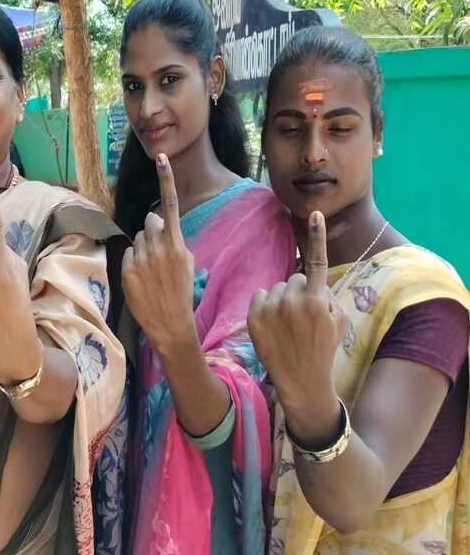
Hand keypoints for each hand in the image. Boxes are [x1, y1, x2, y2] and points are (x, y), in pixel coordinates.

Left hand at [121, 154, 198, 359]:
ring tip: (152, 271)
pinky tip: (142, 278)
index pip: (171, 204)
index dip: (166, 179)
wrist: (171, 323)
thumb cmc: (181, 291)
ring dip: (143, 248)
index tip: (161, 158)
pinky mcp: (127, 270)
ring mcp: (141, 259)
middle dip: (153, 230)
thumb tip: (156, 220)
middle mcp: (158, 247)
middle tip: (159, 253)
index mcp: (177, 244)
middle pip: (150, 221)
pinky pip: (128, 253)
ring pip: (138, 238)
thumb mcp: (187, 262)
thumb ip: (172, 238)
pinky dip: (133, 261)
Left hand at [248, 211, 346, 413]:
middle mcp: (294, 301)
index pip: (318, 262)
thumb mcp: (339, 322)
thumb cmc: (323, 349)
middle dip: (301, 292)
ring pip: (277, 288)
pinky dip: (266, 305)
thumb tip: (315, 282)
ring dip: (282, 300)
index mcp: (319, 301)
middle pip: (296, 278)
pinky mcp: (254, 317)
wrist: (301, 380)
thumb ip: (329, 297)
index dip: (316, 236)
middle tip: (303, 317)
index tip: (314, 213)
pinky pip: (260, 296)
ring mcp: (272, 309)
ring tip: (288, 325)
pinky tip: (273, 325)